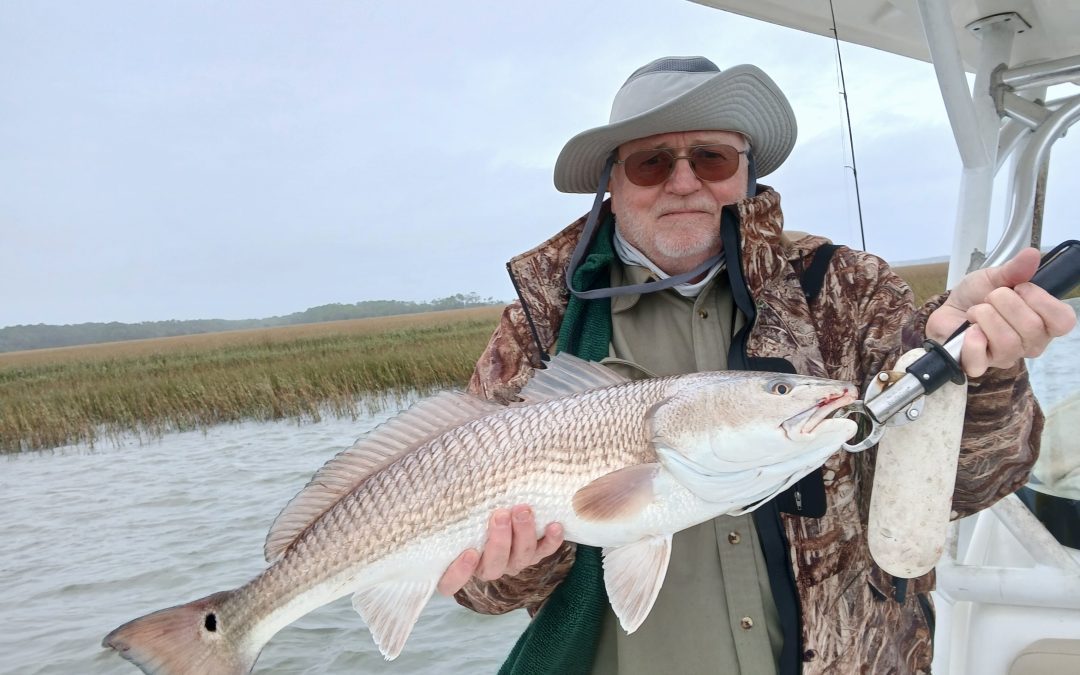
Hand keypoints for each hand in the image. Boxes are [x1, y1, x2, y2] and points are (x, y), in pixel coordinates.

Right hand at [436, 504, 564, 595]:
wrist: (500, 510)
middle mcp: (487, 568)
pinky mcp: (533, 554)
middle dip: (499, 541)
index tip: (469, 552)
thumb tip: (438, 480)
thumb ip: (447, 509)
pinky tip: (555, 525)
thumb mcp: (452, 513)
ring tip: (522, 510)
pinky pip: (544, 552)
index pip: (451, 583)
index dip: (460, 573)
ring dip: (523, 534)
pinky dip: (551, 540)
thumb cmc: (465, 512)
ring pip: (520, 558)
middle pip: (494, 566)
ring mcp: (512, 563)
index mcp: (458, 567)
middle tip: (499, 515)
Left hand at [925, 248, 1075, 377]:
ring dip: (985, 316)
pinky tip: (969, 331)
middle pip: (1031, 327)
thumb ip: (1015, 270)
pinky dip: (972, 341)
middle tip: (989, 297)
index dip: (1041, 300)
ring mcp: (1005, 357)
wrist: (948, 309)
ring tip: (976, 311)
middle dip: (1003, 301)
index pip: (1063, 321)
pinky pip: (981, 361)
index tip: (1020, 287)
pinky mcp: (978, 365)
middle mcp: (1030, 344)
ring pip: (1007, 341)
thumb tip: (1032, 254)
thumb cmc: (977, 296)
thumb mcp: (996, 277)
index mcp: (1043, 323)